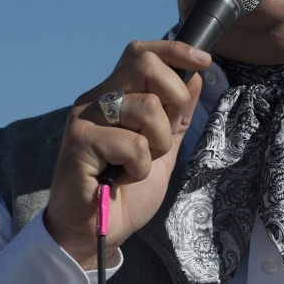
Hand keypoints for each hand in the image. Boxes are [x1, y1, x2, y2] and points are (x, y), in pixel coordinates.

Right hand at [45, 39, 210, 268]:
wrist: (95, 233)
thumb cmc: (123, 192)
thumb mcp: (162, 150)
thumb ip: (176, 116)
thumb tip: (193, 76)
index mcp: (114, 97)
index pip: (140, 54)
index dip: (173, 51)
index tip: (203, 61)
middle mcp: (95, 100)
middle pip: (144, 65)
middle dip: (172, 100)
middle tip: (162, 137)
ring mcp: (84, 118)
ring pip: (147, 107)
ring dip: (157, 145)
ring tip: (136, 167)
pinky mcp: (80, 141)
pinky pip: (134, 142)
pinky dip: (140, 167)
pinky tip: (122, 179)